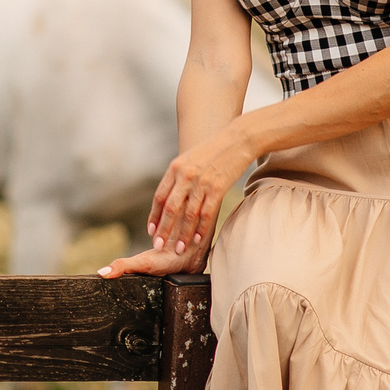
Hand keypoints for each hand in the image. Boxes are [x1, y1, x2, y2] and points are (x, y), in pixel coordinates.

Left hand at [95, 128, 252, 276]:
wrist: (238, 139)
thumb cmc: (214, 150)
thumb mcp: (190, 159)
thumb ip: (179, 177)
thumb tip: (171, 197)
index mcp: (175, 168)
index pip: (160, 197)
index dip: (154, 216)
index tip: (151, 231)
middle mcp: (185, 175)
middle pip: (170, 208)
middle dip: (163, 229)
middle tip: (158, 246)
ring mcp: (201, 182)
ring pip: (188, 214)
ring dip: (183, 234)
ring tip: (179, 249)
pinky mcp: (218, 188)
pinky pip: (206, 213)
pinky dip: (201, 228)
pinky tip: (198, 240)